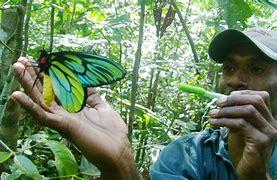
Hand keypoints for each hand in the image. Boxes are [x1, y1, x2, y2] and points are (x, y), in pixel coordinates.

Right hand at [12, 58, 136, 179]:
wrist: (118, 150)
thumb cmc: (112, 131)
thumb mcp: (103, 108)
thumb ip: (93, 97)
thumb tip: (88, 84)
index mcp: (73, 109)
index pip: (57, 89)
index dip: (49, 76)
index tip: (41, 61)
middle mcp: (65, 113)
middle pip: (45, 92)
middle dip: (34, 76)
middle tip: (21, 60)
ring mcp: (62, 120)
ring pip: (40, 100)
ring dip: (27, 84)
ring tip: (17, 67)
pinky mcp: (63, 126)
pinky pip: (42, 116)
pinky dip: (28, 106)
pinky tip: (16, 95)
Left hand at [209, 90, 276, 179]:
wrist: (248, 171)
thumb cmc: (242, 150)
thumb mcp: (238, 129)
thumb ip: (235, 116)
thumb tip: (223, 102)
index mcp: (268, 119)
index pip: (261, 97)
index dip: (242, 94)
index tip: (224, 98)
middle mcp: (272, 124)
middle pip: (256, 101)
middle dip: (233, 99)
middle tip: (217, 103)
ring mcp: (268, 133)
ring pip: (247, 111)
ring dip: (226, 111)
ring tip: (212, 114)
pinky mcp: (261, 141)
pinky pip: (241, 124)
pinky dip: (225, 121)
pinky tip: (214, 123)